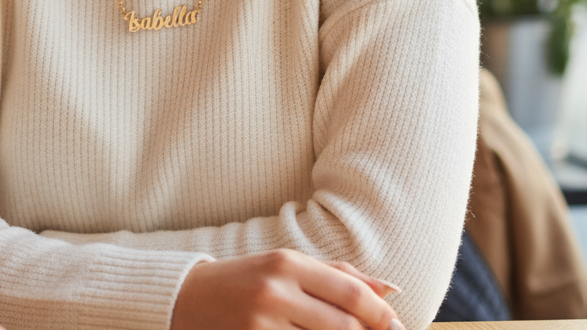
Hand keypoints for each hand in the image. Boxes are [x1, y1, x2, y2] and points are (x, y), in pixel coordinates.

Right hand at [170, 249, 402, 329]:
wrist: (186, 298)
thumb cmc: (247, 280)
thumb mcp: (287, 267)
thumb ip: (339, 275)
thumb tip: (391, 290)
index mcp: (286, 262)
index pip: (349, 293)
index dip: (382, 316)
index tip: (399, 328)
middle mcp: (274, 290)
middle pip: (343, 326)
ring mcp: (260, 322)